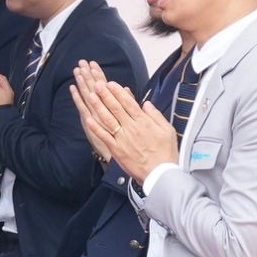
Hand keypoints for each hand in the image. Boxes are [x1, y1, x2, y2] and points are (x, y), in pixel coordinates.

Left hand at [72, 60, 177, 184]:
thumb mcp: (167, 130)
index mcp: (144, 122)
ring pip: (108, 119)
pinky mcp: (117, 150)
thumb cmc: (165, 153)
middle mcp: (131, 128)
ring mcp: (122, 138)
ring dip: (98, 106)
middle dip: (105, 94)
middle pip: (116, 108)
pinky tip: (88, 119)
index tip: (111, 83)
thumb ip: (156, 115)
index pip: (128, 103)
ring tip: (90, 95)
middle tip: (96, 84)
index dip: (118, 92)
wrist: (160, 173)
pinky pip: (104, 136)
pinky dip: (96, 128)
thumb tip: (146, 104)